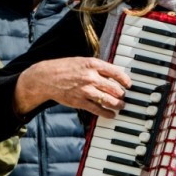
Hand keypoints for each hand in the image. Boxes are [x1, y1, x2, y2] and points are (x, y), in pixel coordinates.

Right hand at [13, 57, 132, 117]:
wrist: (47, 77)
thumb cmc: (66, 68)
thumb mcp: (83, 61)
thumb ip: (98, 68)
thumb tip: (113, 76)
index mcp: (93, 64)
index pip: (116, 72)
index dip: (125, 80)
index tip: (129, 84)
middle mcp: (91, 77)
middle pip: (114, 89)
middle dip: (122, 95)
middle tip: (125, 97)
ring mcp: (86, 90)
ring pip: (108, 100)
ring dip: (118, 105)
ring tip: (121, 106)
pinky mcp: (80, 102)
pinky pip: (97, 109)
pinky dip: (107, 113)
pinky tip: (111, 115)